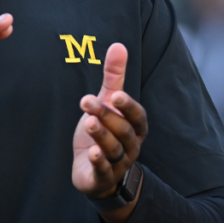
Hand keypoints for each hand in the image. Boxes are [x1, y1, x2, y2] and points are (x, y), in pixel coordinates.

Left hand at [72, 43, 147, 221]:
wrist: (95, 171)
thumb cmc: (104, 131)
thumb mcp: (107, 103)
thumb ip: (114, 77)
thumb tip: (118, 45)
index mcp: (135, 128)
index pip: (137, 116)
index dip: (128, 106)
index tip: (115, 94)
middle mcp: (131, 146)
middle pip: (123, 131)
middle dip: (106, 116)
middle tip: (86, 101)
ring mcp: (118, 163)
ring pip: (114, 149)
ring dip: (102, 136)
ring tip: (89, 122)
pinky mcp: (103, 177)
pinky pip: (104, 170)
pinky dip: (99, 162)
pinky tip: (91, 153)